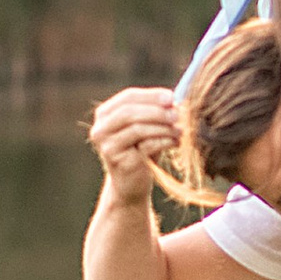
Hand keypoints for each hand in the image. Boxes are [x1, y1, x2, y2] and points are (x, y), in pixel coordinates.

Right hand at [89, 84, 182, 199]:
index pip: (128, 97)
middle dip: (157, 111)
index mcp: (105, 115)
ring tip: (179, 131)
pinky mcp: (119, 162)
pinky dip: (164, 142)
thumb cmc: (140, 150)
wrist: (131, 184)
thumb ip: (155, 110)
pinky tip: (175, 142)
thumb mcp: (145, 126)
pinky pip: (145, 146)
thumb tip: (175, 98)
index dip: (151, 95)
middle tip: (177, 115)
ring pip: (137, 129)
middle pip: (129, 112)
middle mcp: (100, 130)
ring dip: (163, 128)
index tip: (172, 97)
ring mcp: (108, 147)